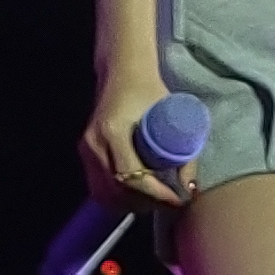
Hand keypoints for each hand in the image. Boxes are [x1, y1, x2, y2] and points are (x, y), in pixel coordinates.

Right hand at [79, 77, 196, 212]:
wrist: (122, 71)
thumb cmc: (149, 90)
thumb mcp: (170, 113)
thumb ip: (182, 149)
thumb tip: (189, 187)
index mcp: (113, 130)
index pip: (131, 176)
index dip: (156, 194)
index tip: (178, 199)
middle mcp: (94, 143)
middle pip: (117, 190)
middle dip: (146, 202)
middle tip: (170, 201)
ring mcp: (86, 149)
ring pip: (105, 194)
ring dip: (131, 203)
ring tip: (156, 199)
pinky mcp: (84, 153)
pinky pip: (99, 187)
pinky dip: (118, 197)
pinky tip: (137, 194)